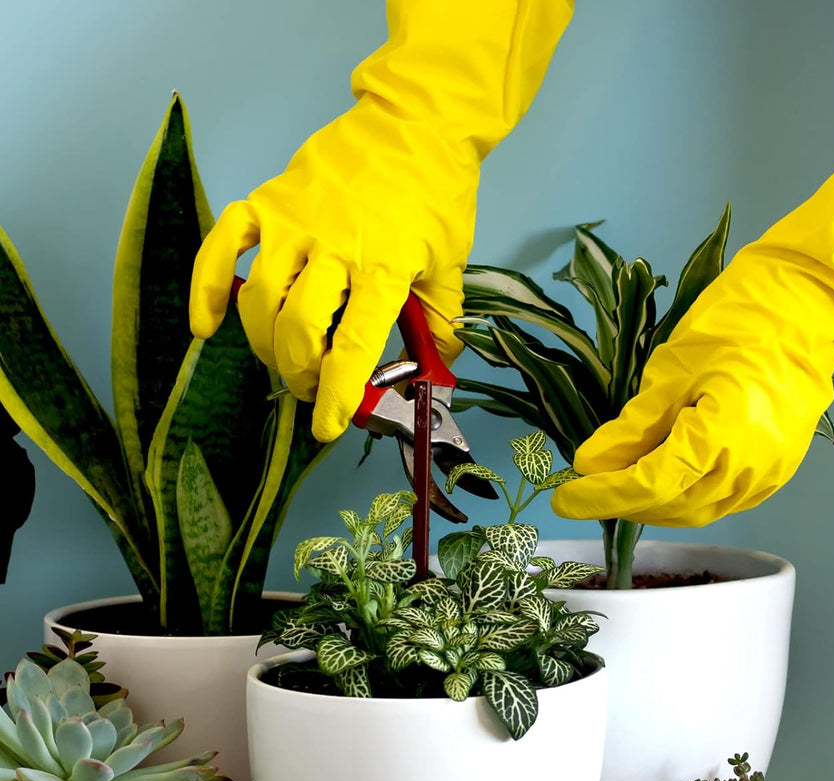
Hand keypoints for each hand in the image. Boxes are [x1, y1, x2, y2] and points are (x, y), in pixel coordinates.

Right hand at [190, 98, 474, 441]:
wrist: (414, 121)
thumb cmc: (435, 194)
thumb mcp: (450, 264)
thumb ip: (439, 321)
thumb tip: (435, 370)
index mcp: (384, 268)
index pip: (351, 347)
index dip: (337, 396)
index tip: (329, 428)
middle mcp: (334, 248)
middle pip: (297, 330)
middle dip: (301, 375)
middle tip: (312, 387)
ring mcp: (294, 223)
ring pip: (259, 300)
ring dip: (264, 344)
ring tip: (283, 359)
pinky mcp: (267, 200)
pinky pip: (221, 246)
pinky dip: (205, 288)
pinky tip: (205, 326)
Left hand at [553, 96, 833, 526]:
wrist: (806, 305)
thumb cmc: (735, 322)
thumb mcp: (670, 370)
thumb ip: (631, 428)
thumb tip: (590, 463)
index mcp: (724, 437)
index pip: (650, 485)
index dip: (603, 497)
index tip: (564, 498)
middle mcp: (750, 468)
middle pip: (674, 506)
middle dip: (623, 503)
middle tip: (584, 491)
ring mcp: (769, 474)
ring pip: (697, 509)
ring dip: (652, 505)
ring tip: (615, 488)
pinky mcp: (776, 471)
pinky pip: (720, 500)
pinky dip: (683, 497)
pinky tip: (658, 483)